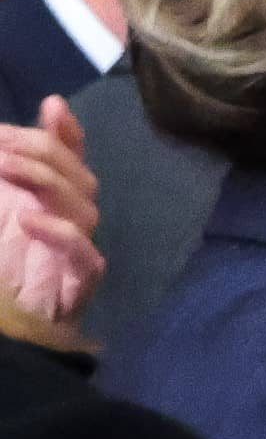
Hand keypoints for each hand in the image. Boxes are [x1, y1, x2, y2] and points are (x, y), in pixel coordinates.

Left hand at [0, 94, 95, 326]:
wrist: (6, 331)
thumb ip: (3, 176)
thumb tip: (8, 141)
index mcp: (50, 205)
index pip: (72, 161)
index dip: (68, 133)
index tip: (51, 106)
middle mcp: (70, 223)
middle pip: (80, 177)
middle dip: (43, 151)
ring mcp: (76, 254)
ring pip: (84, 207)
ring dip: (46, 180)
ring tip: (3, 165)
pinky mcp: (77, 285)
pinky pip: (82, 254)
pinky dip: (58, 233)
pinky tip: (26, 219)